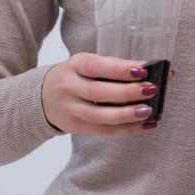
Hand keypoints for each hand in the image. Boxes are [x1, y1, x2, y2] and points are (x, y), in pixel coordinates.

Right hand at [39, 53, 175, 135]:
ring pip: (100, 115)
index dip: (119, 69)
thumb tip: (149, 70)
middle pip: (98, 92)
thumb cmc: (77, 76)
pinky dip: (126, 129)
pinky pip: (103, 130)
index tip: (143, 70)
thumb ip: (115, 67)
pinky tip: (145, 125)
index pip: (96, 66)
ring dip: (126, 115)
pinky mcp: (76, 127)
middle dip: (127, 92)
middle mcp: (69, 87)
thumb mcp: (88, 64)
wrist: (42, 95)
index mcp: (75, 65)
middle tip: (151, 89)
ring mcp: (71, 109)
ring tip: (148, 111)